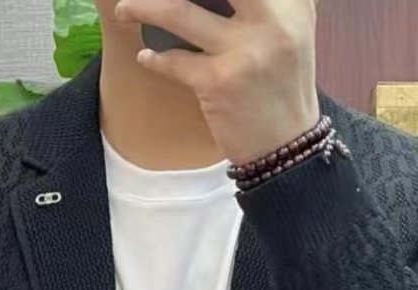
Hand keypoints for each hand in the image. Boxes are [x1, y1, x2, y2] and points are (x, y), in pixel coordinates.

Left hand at [114, 0, 319, 165]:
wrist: (287, 147)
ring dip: (142, 8)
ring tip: (124, 9)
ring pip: (178, 12)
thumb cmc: (283, 87)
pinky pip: (174, 61)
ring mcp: (243, 50)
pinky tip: (147, 57)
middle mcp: (272, 19)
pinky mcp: (219, 82)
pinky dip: (155, 59)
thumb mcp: (293, 32)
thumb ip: (270, 3)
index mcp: (291, 4)